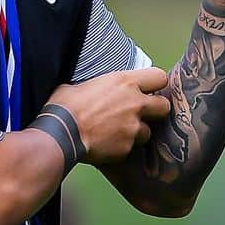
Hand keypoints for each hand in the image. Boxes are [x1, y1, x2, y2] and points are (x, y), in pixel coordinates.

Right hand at [47, 68, 170, 163]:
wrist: (60, 133)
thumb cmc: (64, 105)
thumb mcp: (79, 85)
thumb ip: (97, 87)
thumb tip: (91, 89)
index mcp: (123, 82)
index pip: (159, 77)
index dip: (154, 84)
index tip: (146, 89)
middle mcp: (135, 104)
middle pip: (164, 106)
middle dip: (155, 110)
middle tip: (140, 113)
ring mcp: (133, 128)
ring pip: (147, 131)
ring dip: (136, 132)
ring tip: (117, 132)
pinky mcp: (128, 148)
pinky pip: (130, 147)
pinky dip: (121, 146)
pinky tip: (106, 144)